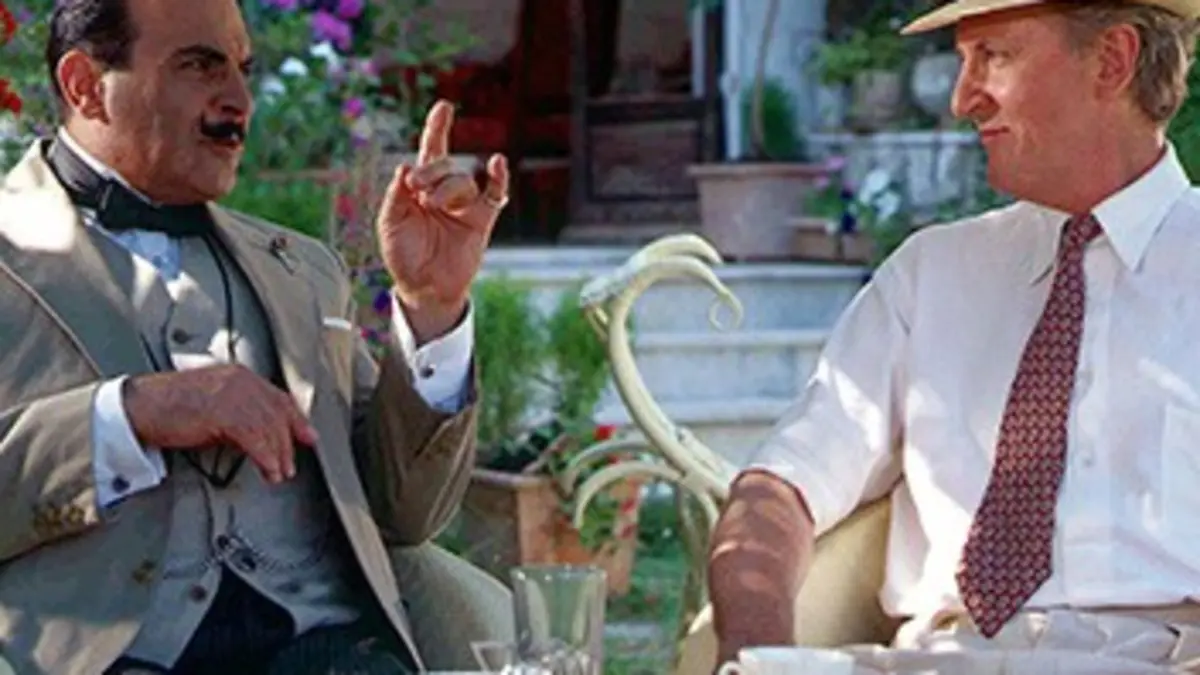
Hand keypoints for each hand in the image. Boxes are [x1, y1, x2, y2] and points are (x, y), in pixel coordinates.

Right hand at [122, 365, 318, 483]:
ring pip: (269, 427)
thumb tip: (260, 437)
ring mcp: (232, 393)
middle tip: (291, 464)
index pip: (278, 397)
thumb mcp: (213, 406)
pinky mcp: (222, 411)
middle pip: (278, 413)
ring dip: (278, 455)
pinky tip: (269, 470)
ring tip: (280, 474)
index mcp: (239, 376)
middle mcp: (240, 380)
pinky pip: (254, 438)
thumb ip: (239, 415)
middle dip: (289, 442)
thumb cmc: (169, 408)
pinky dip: (266, 457)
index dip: (295, 419)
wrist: (138, 407)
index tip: (308, 436)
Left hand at [376, 99, 509, 342]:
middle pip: (445, 164)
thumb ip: (395, 194)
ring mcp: (464, 205)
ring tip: (434, 205)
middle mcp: (444, 191)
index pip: (430, 151)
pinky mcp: (481, 219)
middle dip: (431, 171)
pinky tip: (498, 164)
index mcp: (420, 188)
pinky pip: (494, 194)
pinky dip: (498, 178)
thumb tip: (404, 165)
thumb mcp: (389, 223)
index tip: (444, 107)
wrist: (424, 288)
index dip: (437, 128)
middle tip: (418, 188)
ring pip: (463, 179)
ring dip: (448, 187)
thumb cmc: (404, 256)